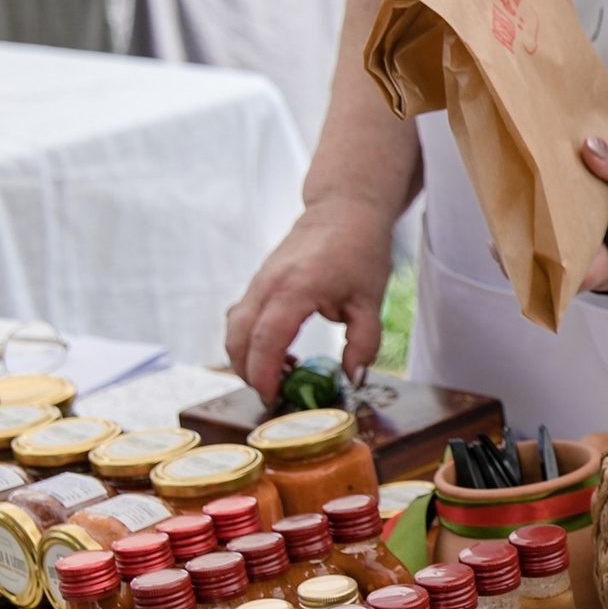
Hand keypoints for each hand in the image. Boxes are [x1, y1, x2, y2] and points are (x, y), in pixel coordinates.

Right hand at [225, 198, 398, 400]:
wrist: (344, 211)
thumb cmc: (360, 251)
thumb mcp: (371, 302)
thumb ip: (364, 343)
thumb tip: (353, 378)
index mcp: (296, 288)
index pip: (267, 339)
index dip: (265, 373)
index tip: (273, 397)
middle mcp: (268, 284)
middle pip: (239, 337)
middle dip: (248, 372)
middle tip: (273, 395)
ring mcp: (258, 281)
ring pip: (234, 327)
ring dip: (245, 357)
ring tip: (278, 376)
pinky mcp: (258, 282)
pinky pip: (241, 316)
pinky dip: (248, 340)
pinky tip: (279, 353)